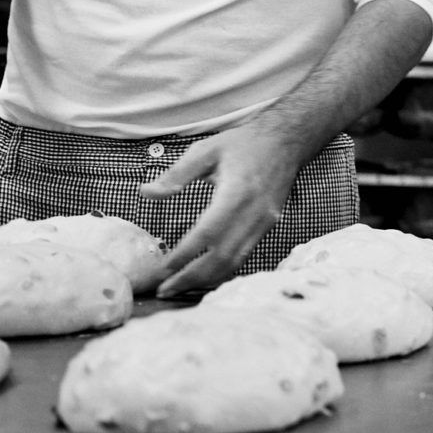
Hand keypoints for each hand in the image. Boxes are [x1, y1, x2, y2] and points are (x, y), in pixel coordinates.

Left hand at [140, 124, 305, 296]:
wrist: (286, 141)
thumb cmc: (244, 143)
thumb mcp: (206, 150)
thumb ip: (176, 174)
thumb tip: (146, 193)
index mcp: (237, 192)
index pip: (208, 233)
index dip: (185, 255)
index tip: (161, 269)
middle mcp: (254, 212)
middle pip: (221, 256)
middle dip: (191, 278)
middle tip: (163, 290)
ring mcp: (264, 222)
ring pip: (234, 262)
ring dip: (205, 280)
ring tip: (178, 288)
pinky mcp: (267, 227)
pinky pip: (244, 255)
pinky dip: (222, 271)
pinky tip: (203, 275)